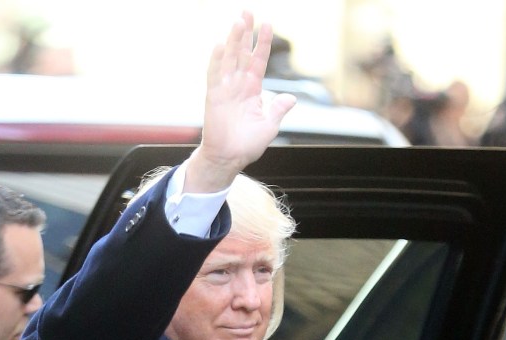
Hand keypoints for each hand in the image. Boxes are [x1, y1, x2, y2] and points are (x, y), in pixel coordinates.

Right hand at [185, 11, 295, 193]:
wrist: (229, 158)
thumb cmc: (247, 145)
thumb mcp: (269, 126)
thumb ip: (278, 109)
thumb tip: (291, 98)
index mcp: (253, 90)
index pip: (258, 60)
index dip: (263, 43)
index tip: (268, 24)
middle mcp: (239, 85)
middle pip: (242, 53)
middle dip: (245, 33)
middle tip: (248, 11)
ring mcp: (226, 89)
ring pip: (230, 59)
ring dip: (234, 41)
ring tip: (238, 21)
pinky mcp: (214, 97)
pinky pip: (215, 75)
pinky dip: (217, 61)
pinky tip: (221, 45)